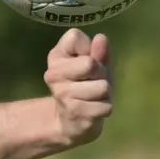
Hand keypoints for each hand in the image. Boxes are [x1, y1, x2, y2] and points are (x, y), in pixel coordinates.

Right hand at [44, 28, 112, 147]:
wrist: (69, 121)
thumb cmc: (84, 86)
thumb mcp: (94, 65)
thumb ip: (98, 52)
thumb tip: (101, 38)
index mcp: (56, 57)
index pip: (74, 36)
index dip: (88, 48)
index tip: (84, 61)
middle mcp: (53, 74)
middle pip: (91, 64)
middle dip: (101, 73)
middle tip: (94, 81)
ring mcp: (63, 94)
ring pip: (102, 87)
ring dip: (106, 93)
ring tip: (95, 97)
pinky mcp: (75, 112)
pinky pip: (106, 106)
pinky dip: (105, 108)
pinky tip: (94, 109)